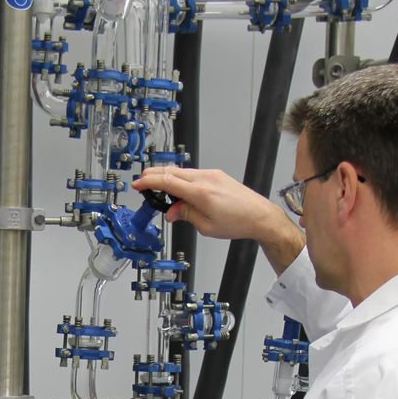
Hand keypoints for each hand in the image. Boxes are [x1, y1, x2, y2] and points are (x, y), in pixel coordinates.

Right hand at [132, 166, 304, 273]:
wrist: (260, 215)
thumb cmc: (238, 222)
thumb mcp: (206, 226)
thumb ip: (185, 215)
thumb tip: (171, 212)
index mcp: (200, 193)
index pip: (167, 182)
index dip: (148, 182)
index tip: (138, 184)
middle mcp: (205, 179)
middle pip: (171, 172)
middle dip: (153, 176)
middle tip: (142, 182)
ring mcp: (211, 174)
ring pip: (181, 172)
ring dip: (167, 179)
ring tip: (161, 192)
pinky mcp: (216, 175)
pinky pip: (192, 174)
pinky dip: (181, 180)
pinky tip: (179, 191)